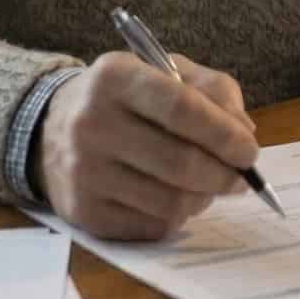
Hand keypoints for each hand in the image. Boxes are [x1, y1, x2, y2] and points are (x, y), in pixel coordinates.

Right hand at [30, 51, 257, 239]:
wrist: (50, 130)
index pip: (180, 108)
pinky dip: (176, 216)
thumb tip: (244, 132)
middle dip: (223, 174)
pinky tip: (175, 198)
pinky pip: (151, 225)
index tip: (249, 151)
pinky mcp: (85, 211)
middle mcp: (92, 123)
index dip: (223, 134)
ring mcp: (85, 171)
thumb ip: (212, 90)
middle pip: (179, 162)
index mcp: (114, 77)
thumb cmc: (123, 100)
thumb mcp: (162, 72)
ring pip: (170, 201)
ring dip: (203, 198)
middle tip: (241, 178)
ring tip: (208, 186)